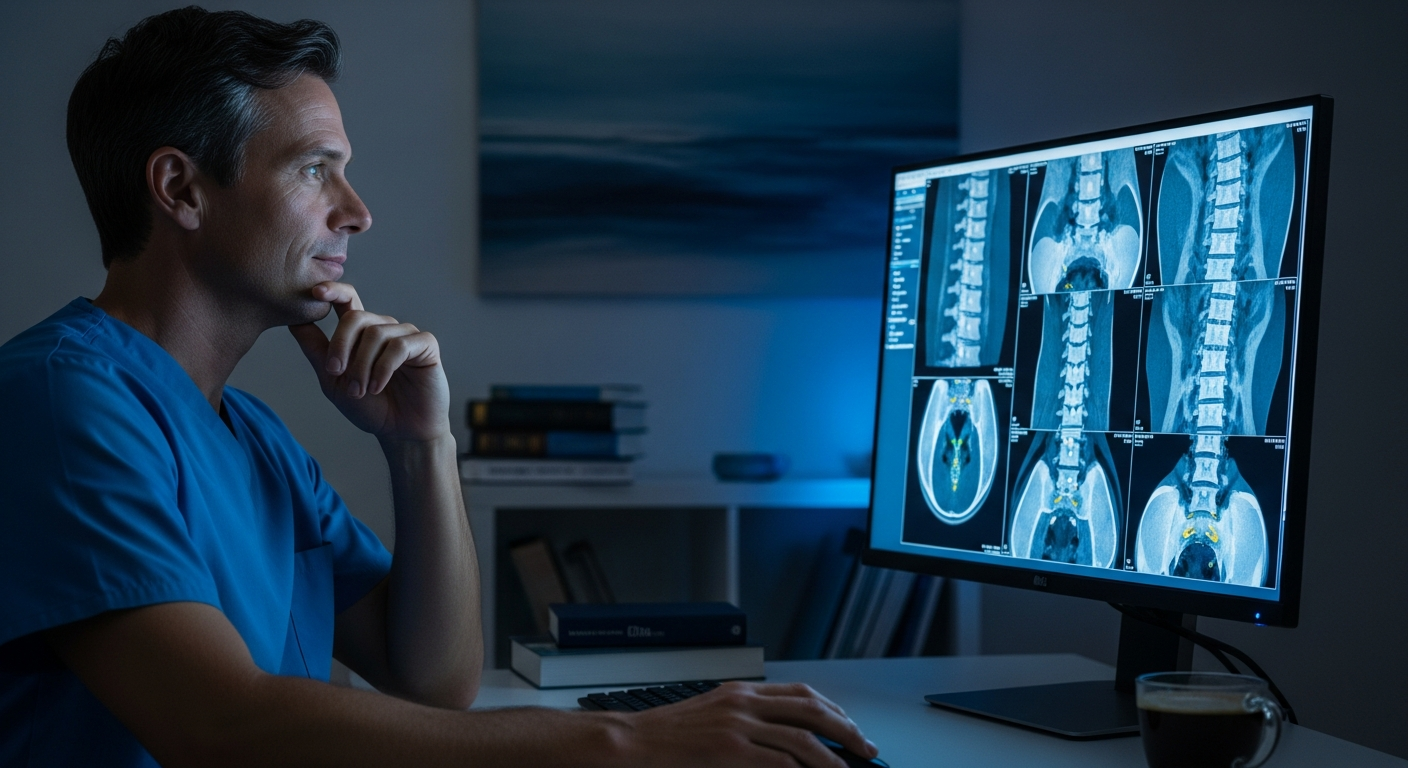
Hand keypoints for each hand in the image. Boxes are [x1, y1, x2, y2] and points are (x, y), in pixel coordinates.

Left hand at [289, 282, 449, 443]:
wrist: (401, 432)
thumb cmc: (369, 407)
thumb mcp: (333, 380)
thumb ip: (317, 350)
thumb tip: (293, 321)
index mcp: (361, 332)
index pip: (348, 300)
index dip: (333, 290)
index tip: (315, 292)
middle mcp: (384, 328)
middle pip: (356, 317)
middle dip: (340, 346)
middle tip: (336, 373)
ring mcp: (406, 335)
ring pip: (375, 334)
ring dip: (362, 366)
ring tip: (360, 391)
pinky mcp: (426, 345)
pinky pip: (399, 346)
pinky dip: (383, 368)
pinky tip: (378, 386)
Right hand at [616, 681, 878, 766]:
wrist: (629, 742)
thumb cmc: (664, 736)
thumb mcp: (710, 717)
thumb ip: (744, 720)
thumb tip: (779, 738)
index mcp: (741, 691)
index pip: (800, 693)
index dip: (832, 709)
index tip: (850, 726)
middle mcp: (743, 702)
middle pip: (810, 710)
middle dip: (845, 729)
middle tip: (865, 748)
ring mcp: (737, 725)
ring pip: (802, 739)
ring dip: (831, 758)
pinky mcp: (728, 749)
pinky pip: (778, 763)